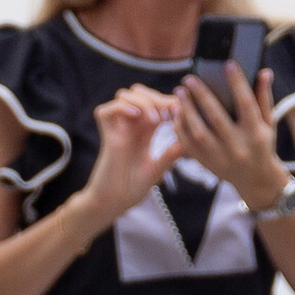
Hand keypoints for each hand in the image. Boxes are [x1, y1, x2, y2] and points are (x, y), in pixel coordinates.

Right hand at [83, 83, 186, 227]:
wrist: (114, 202)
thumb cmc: (133, 188)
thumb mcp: (159, 168)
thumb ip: (172, 153)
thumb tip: (189, 140)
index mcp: (144, 130)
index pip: (156, 102)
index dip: (169, 101)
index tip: (182, 112)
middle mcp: (130, 125)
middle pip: (141, 92)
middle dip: (157, 97)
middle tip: (169, 114)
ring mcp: (117, 128)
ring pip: (125, 95)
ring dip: (143, 102)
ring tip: (156, 119)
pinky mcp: (105, 134)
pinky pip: (107, 109)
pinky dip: (122, 107)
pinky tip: (137, 117)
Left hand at [172, 61, 289, 214]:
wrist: (255, 180)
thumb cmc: (262, 144)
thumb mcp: (269, 123)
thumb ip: (264, 98)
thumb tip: (264, 72)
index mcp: (256, 134)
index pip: (246, 104)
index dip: (237, 83)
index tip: (228, 64)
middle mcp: (238, 147)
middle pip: (216, 117)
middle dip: (201, 96)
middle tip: (189, 78)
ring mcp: (220, 158)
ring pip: (198, 132)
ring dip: (186, 110)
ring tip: (180, 92)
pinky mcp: (207, 164)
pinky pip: (188, 145)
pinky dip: (180, 127)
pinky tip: (177, 112)